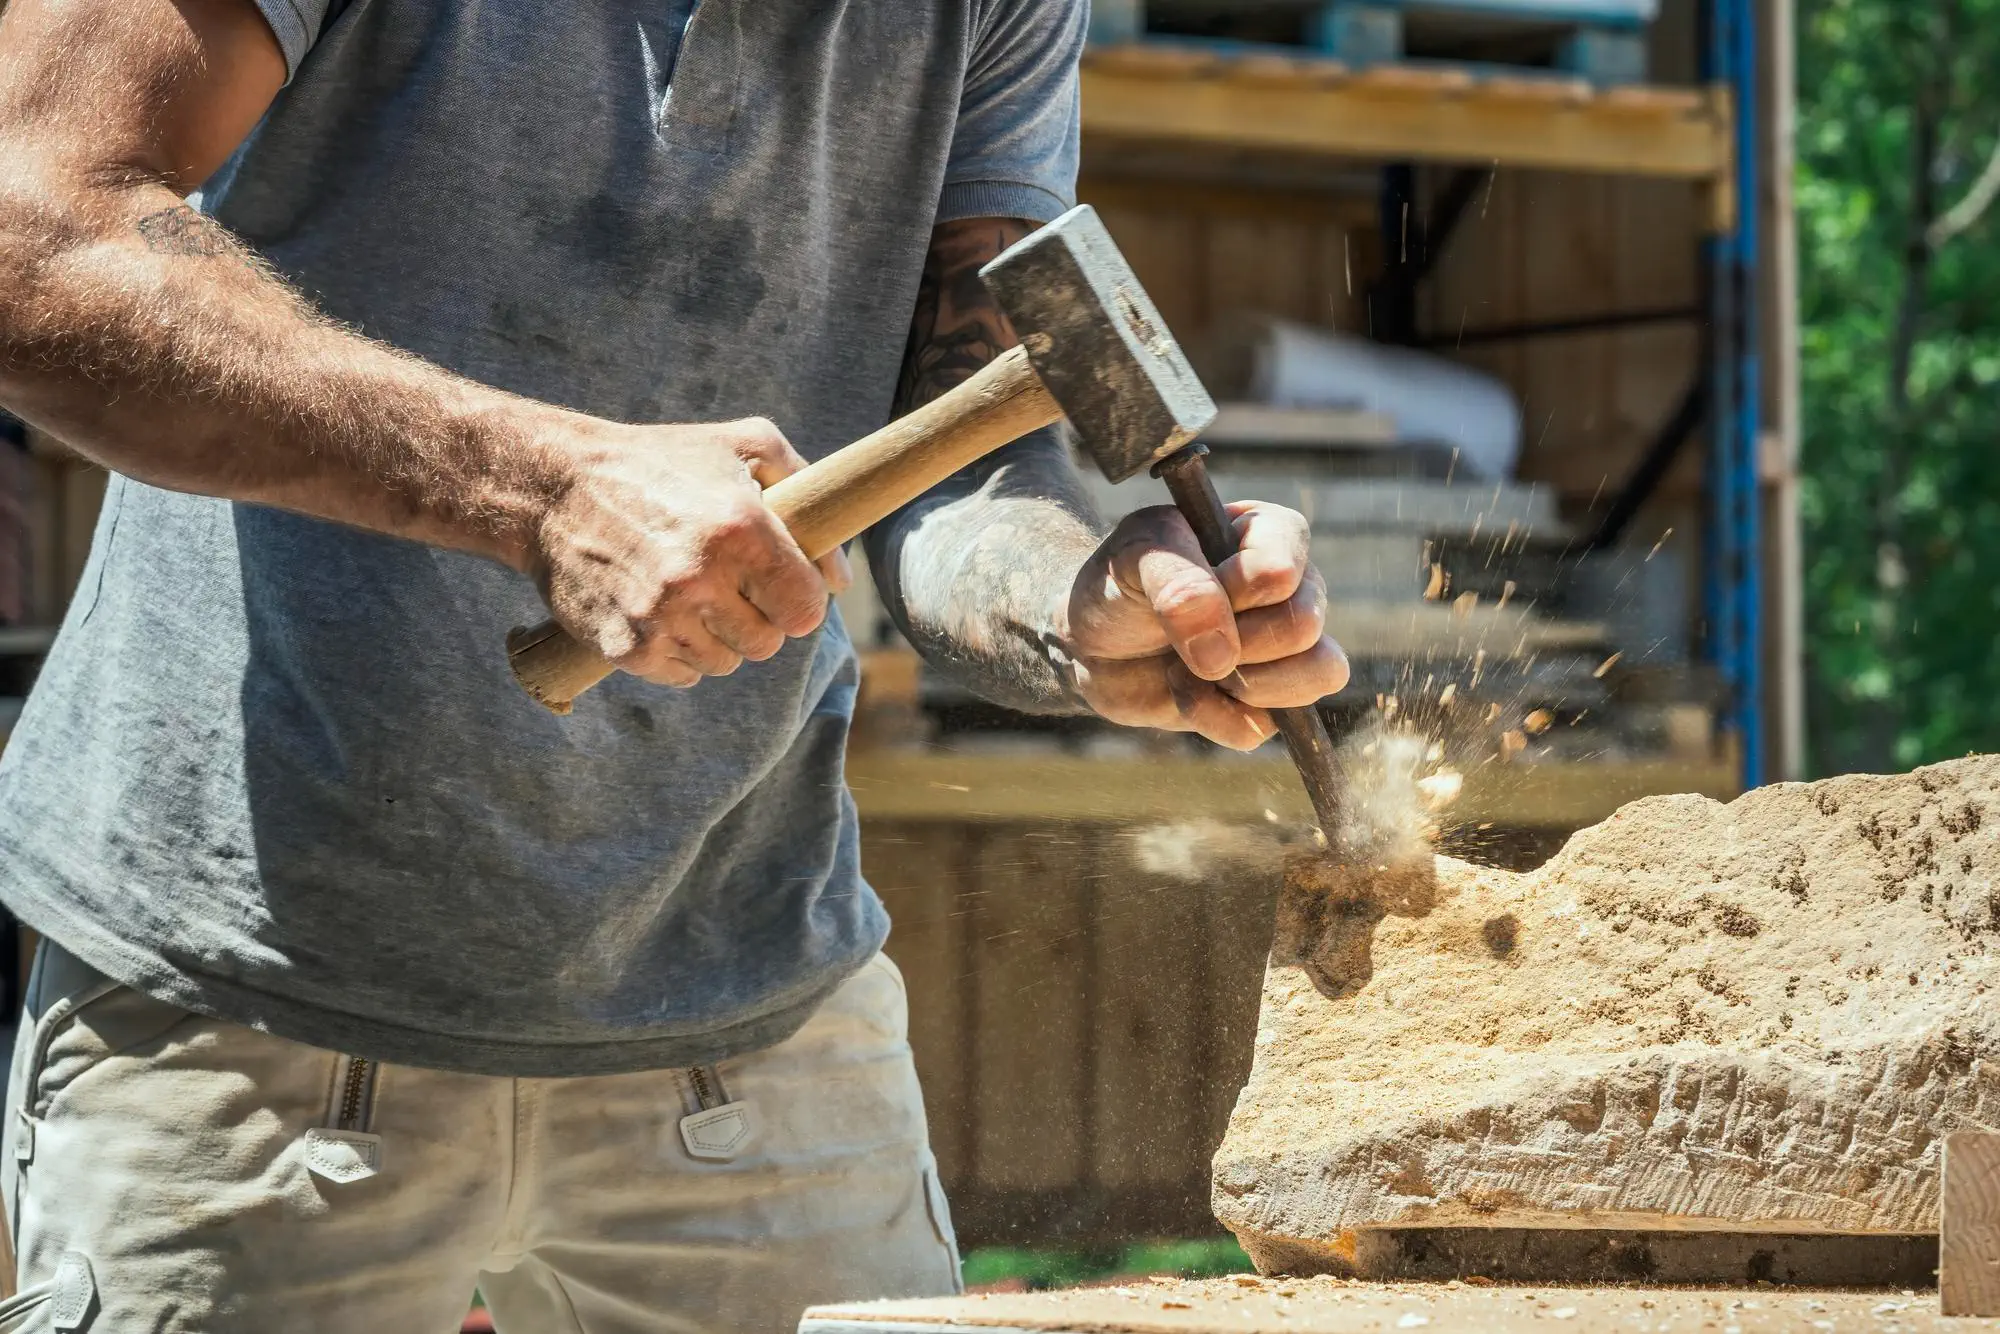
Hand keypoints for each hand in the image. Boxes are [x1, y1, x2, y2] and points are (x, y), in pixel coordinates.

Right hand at [534, 416, 850, 686]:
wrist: (552, 488)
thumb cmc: (659, 462)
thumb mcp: (743, 444)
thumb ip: (805, 492)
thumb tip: (839, 579)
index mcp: (740, 529)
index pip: (806, 609)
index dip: (800, 600)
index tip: (783, 587)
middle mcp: (700, 577)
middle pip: (768, 643)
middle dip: (758, 618)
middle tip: (731, 586)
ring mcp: (659, 617)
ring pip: (725, 663)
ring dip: (718, 638)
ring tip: (692, 595)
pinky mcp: (624, 646)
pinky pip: (682, 676)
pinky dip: (679, 655)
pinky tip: (663, 614)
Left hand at [1057, 502, 1348, 749]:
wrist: (1091, 640)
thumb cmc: (1119, 582)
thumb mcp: (1134, 557)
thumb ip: (1176, 582)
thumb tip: (1221, 652)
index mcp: (1273, 535)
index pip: (1282, 571)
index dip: (1230, 592)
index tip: (1188, 589)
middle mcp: (1297, 590)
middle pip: (1303, 626)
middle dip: (1234, 641)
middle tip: (1185, 633)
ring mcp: (1290, 651)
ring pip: (1318, 676)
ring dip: (1237, 683)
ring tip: (1190, 664)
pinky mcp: (1269, 704)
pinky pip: (1266, 728)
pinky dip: (1213, 718)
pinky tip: (1186, 692)